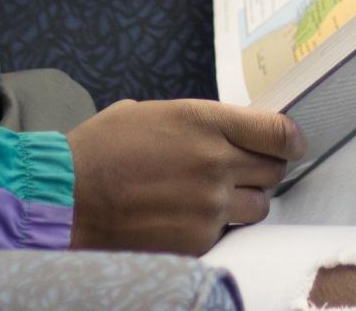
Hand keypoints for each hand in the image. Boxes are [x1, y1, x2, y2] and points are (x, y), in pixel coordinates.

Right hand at [67, 99, 305, 253]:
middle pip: (274, 171)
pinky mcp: (198, 241)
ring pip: (258, 207)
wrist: (64, 199)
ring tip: (209, 197)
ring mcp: (209, 206)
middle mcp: (216, 163)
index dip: (291, 140)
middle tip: (241, 170)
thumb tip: (229, 130)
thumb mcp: (150, 113)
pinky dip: (215, 227)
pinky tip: (184, 217)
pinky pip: (227, 233)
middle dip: (262, 170)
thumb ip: (198, 122)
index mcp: (205, 122)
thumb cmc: (100, 150)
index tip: (291, 145)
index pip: (279, 132)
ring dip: (244, 201)